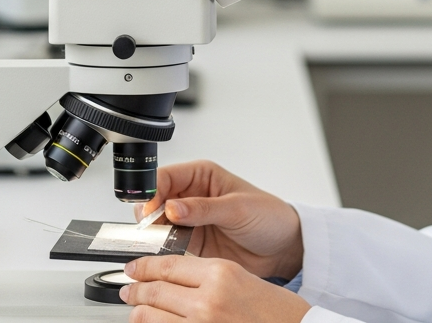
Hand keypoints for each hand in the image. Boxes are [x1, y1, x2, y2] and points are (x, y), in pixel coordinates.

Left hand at [122, 255, 310, 322]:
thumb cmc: (278, 311)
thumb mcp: (242, 278)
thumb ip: (209, 276)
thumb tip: (175, 278)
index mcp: (220, 274)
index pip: (168, 265)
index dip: (144, 266)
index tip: (134, 268)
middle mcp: (208, 300)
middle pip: (155, 290)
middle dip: (135, 289)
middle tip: (128, 289)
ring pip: (151, 317)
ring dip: (138, 312)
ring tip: (135, 310)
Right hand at [133, 160, 302, 279]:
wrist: (283, 247)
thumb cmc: (269, 217)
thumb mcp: (237, 209)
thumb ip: (204, 208)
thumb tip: (173, 207)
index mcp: (201, 176)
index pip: (164, 177)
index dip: (151, 192)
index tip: (148, 209)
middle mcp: (191, 196)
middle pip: (155, 201)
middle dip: (149, 215)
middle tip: (153, 230)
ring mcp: (189, 221)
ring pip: (157, 225)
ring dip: (155, 235)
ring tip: (162, 243)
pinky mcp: (191, 244)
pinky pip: (168, 246)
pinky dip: (164, 251)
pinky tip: (169, 254)